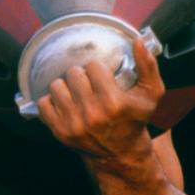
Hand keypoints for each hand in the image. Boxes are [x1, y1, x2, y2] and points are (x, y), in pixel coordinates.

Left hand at [36, 38, 164, 168]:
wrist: (121, 154)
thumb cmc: (135, 120)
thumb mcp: (151, 94)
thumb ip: (148, 65)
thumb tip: (138, 41)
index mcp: (114, 103)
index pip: (93, 66)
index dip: (98, 70)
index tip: (103, 78)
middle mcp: (92, 114)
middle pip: (73, 73)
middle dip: (81, 76)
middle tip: (89, 85)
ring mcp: (74, 125)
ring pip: (56, 86)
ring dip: (66, 87)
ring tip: (77, 94)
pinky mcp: (60, 132)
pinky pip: (43, 103)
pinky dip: (52, 101)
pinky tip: (66, 104)